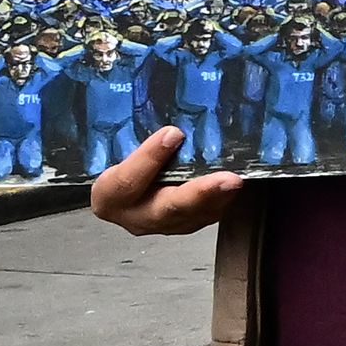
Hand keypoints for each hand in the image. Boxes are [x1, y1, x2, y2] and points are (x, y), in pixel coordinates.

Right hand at [90, 126, 241, 235]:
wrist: (122, 189)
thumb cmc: (115, 160)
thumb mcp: (114, 149)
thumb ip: (132, 136)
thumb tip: (165, 119)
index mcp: (108, 197)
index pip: (127, 182)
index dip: (149, 158)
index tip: (174, 134)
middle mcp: (133, 216)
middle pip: (166, 208)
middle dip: (200, 193)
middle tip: (229, 179)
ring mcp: (160, 225)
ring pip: (191, 216)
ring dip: (218, 199)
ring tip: (237, 181)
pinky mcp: (182, 226)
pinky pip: (204, 217)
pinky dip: (221, 201)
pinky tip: (234, 186)